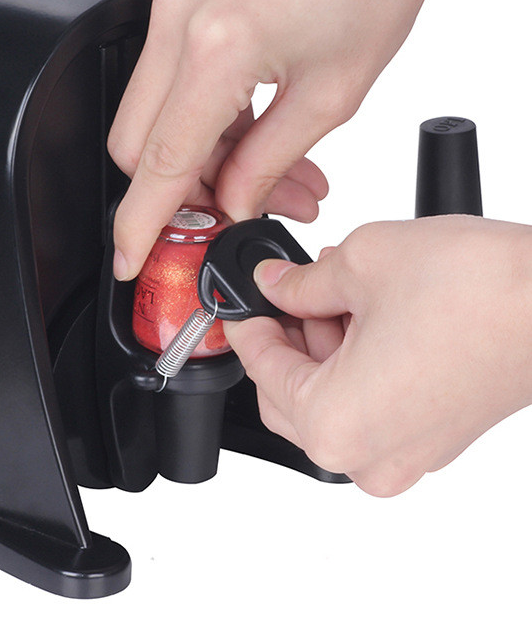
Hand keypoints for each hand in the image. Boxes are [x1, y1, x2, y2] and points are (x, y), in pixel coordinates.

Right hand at [107, 0, 487, 280]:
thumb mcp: (329, 96)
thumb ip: (267, 163)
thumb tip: (231, 204)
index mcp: (216, 48)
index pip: (160, 163)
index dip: (140, 224)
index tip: (129, 259)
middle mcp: (179, 23)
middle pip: (139, 146)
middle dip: (182, 194)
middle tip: (239, 211)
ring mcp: (175, 8)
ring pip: (157, 119)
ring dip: (205, 162)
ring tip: (278, 179)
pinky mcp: (185, 3)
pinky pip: (174, 86)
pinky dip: (208, 125)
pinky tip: (259, 140)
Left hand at [223, 216, 531, 496]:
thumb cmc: (479, 291)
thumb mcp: (360, 264)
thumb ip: (299, 283)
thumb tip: (274, 284)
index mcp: (334, 424)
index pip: (262, 370)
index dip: (247, 327)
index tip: (242, 304)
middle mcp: (368, 456)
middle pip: (291, 395)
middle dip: (289, 337)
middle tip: (294, 290)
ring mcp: (408, 455)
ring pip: (332, 400)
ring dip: (325, 347)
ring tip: (340, 292)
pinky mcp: (436, 439)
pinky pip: (371, 406)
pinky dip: (358, 364)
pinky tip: (369, 316)